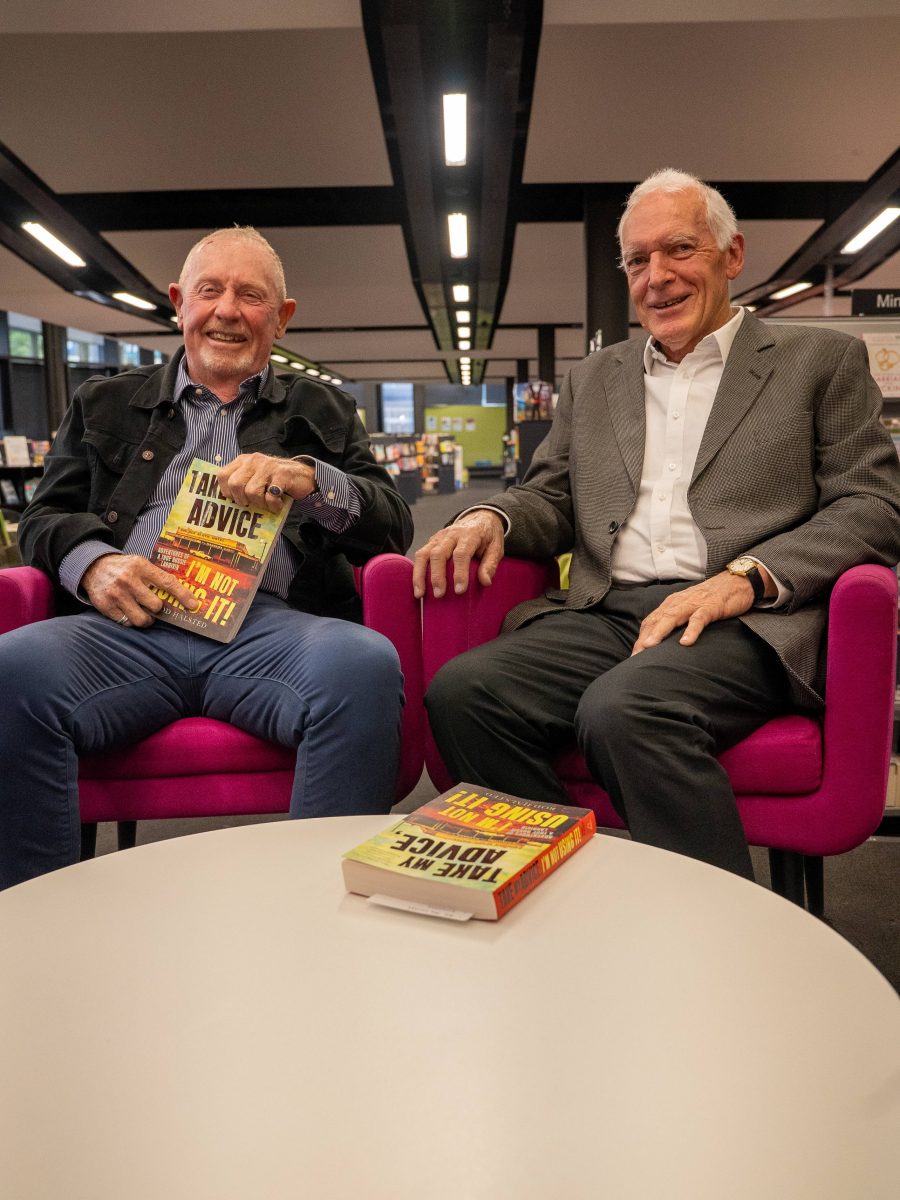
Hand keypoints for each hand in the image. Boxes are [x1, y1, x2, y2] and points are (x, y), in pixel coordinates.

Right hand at [82, 554, 201, 628]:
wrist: (92, 567)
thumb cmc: (123, 568)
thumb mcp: (140, 564)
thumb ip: (157, 576)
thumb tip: (182, 595)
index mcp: (140, 566)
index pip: (167, 582)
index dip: (183, 595)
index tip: (193, 605)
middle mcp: (128, 580)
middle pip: (156, 605)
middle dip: (158, 608)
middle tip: (154, 605)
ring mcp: (116, 594)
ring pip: (142, 619)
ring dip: (147, 619)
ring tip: (143, 612)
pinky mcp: (106, 606)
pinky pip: (127, 623)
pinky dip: (131, 620)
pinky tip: (128, 611)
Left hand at [217, 453, 315, 511]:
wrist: (304, 477)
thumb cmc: (276, 481)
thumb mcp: (255, 477)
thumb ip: (241, 483)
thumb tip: (227, 501)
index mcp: (243, 461)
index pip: (222, 475)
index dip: (226, 491)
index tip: (237, 499)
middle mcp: (253, 460)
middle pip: (234, 484)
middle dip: (242, 500)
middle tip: (252, 503)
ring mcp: (268, 466)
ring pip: (252, 492)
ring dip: (260, 504)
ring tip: (268, 503)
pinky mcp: (282, 474)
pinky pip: (270, 496)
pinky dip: (274, 505)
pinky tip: (278, 503)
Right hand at [413, 510, 505, 598]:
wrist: (479, 517)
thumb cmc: (488, 536)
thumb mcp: (496, 548)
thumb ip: (490, 564)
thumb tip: (485, 582)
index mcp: (470, 534)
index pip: (461, 554)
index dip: (460, 573)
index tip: (460, 590)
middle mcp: (451, 534)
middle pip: (439, 554)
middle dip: (437, 576)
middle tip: (439, 595)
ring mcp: (439, 537)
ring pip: (424, 554)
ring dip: (420, 575)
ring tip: (420, 594)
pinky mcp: (431, 541)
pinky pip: (420, 555)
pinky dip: (417, 571)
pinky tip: (418, 586)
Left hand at [630, 571, 760, 654]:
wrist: (736, 582)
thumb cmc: (711, 598)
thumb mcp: (688, 608)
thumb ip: (676, 620)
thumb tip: (663, 640)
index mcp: (672, 604)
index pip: (651, 621)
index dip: (641, 637)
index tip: (633, 655)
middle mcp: (679, 603)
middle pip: (657, 621)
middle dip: (644, 638)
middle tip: (635, 656)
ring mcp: (694, 604)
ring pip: (672, 618)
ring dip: (659, 632)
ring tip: (650, 647)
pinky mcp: (710, 607)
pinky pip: (699, 619)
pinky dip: (691, 630)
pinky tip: (685, 642)